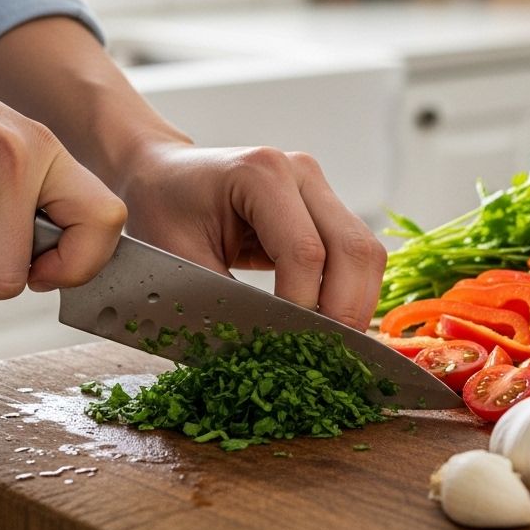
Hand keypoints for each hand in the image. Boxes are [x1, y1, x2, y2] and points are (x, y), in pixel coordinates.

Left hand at [116, 142, 387, 330]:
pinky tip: (330, 322)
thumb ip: (222, 302)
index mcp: (261, 174)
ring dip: (356, 303)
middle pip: (354, 249)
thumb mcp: (178, 259)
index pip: (305, 252)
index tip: (287, 346)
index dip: (303, 305)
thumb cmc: (162, 210)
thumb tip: (261, 356)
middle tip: (327, 357)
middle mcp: (301, 173)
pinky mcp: (326, 206)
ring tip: (331, 344)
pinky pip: (355, 254)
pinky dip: (350, 291)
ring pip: (367, 252)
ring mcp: (319, 187)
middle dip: (345, 311)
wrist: (162, 175)